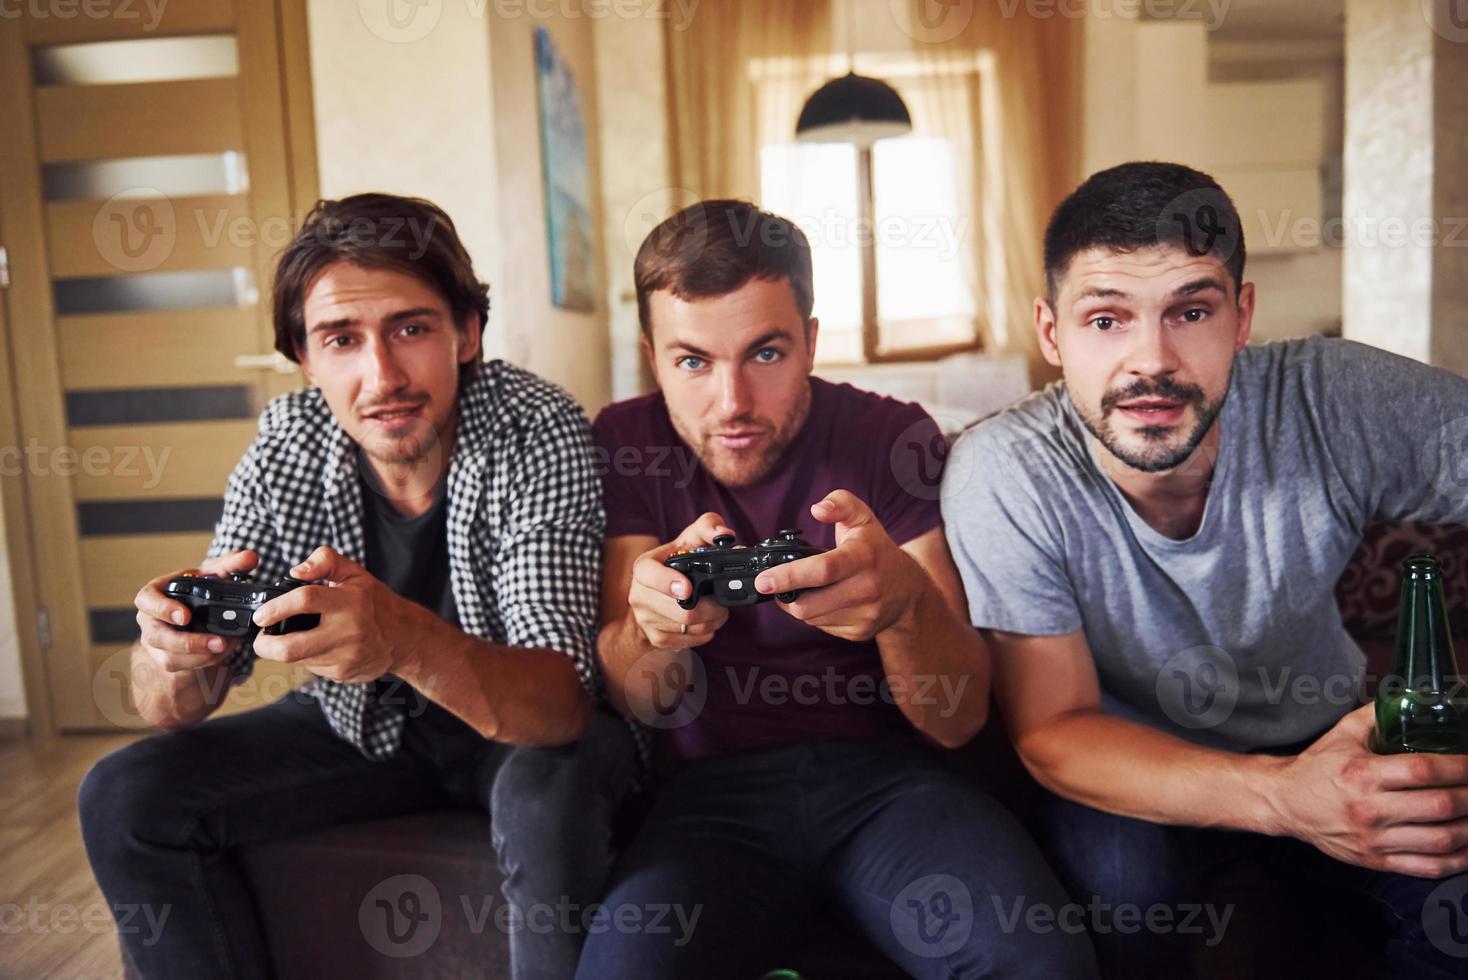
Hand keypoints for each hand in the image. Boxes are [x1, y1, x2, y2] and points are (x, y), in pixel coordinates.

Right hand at [133, 550, 256, 672]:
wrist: (196, 612)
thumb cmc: (199, 589)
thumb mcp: (212, 574)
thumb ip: (231, 564)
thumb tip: (250, 557)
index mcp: (155, 594)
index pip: (147, 600)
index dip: (162, 609)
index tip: (185, 617)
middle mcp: (150, 620)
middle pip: (157, 636)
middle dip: (187, 642)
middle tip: (219, 642)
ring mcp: (156, 642)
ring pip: (170, 657)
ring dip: (201, 656)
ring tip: (227, 648)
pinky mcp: (167, 659)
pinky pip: (181, 666)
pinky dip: (204, 661)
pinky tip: (222, 654)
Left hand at [251, 546, 424, 683]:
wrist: (405, 638)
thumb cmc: (375, 602)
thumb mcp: (354, 573)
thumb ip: (324, 562)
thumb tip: (296, 571)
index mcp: (350, 602)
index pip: (304, 601)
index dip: (275, 608)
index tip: (261, 614)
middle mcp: (347, 632)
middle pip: (290, 648)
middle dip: (265, 646)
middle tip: (261, 638)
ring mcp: (345, 657)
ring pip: (298, 659)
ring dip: (287, 650)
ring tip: (293, 637)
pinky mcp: (342, 674)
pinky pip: (312, 668)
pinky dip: (308, 657)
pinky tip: (319, 646)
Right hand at [626, 512, 731, 649]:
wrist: (659, 593)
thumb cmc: (678, 563)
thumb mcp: (690, 538)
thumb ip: (708, 526)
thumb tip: (724, 534)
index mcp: (644, 567)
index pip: (647, 574)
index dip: (667, 582)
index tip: (687, 588)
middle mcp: (639, 595)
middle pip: (680, 611)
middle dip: (711, 606)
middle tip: (722, 600)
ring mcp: (646, 619)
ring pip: (689, 628)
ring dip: (713, 620)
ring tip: (718, 609)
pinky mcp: (656, 638)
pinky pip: (689, 641)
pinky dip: (706, 632)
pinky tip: (708, 621)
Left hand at [753, 490, 923, 641]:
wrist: (907, 590)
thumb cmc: (877, 550)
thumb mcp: (862, 518)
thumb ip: (840, 503)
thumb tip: (818, 509)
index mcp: (863, 558)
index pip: (822, 570)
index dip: (788, 576)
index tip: (763, 580)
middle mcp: (866, 589)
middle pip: (809, 604)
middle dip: (785, 595)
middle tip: (775, 582)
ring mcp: (864, 615)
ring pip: (811, 618)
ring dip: (798, 605)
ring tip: (804, 588)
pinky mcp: (859, 632)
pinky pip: (822, 627)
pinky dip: (815, 615)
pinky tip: (823, 600)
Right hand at [1271, 704, 1467, 876]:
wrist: (1285, 802)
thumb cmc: (1318, 766)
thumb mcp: (1343, 733)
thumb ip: (1379, 715)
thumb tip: (1415, 699)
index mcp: (1362, 774)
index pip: (1423, 770)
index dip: (1459, 766)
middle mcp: (1370, 809)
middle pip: (1439, 806)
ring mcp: (1374, 839)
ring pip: (1440, 840)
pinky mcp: (1376, 861)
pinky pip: (1428, 867)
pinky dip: (1458, 860)